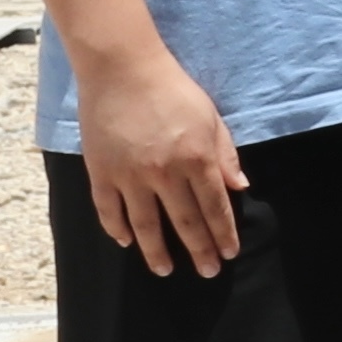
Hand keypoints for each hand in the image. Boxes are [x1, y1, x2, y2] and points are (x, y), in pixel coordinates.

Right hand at [75, 42, 246, 277]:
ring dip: (156, 251)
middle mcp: (165, 172)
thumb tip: (239, 188)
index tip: (228, 253)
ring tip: (164, 270)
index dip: (223, 233)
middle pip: (185, 221)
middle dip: (198, 250)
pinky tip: (126, 242)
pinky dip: (116, 228)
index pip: (215, 207)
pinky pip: (108, 209)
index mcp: (197, 159)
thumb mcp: (212, 118)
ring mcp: (130, 174)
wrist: (123, 70)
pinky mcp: (101, 171)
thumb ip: (225, 155)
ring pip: (145, 224)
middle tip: (207, 272)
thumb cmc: (174, 91)